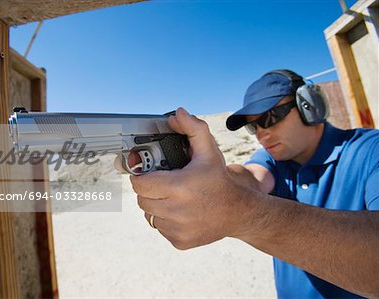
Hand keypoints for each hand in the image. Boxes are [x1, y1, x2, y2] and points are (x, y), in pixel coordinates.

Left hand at [129, 108, 257, 249]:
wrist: (239, 212)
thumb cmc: (219, 180)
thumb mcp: (208, 151)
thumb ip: (192, 128)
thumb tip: (177, 113)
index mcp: (179, 187)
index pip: (140, 183)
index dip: (142, 176)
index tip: (148, 173)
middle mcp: (176, 211)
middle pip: (142, 200)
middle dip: (149, 190)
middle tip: (163, 184)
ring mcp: (177, 229)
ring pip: (150, 215)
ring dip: (156, 206)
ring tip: (172, 198)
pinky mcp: (179, 241)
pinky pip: (160, 229)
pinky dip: (165, 220)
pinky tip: (180, 212)